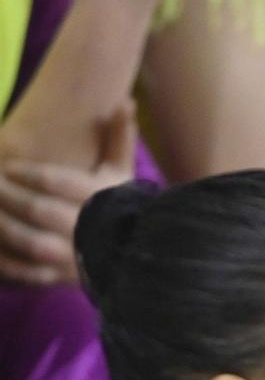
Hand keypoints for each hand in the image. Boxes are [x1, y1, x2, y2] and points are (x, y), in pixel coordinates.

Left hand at [0, 100, 136, 285]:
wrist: (136, 260)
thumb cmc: (120, 210)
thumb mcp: (121, 174)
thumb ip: (119, 139)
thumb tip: (126, 100)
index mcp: (100, 203)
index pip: (57, 182)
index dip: (27, 173)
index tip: (9, 167)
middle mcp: (86, 231)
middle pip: (38, 209)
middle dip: (7, 194)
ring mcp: (73, 258)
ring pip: (29, 241)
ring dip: (2, 223)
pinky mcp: (60, 279)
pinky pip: (26, 272)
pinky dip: (5, 261)